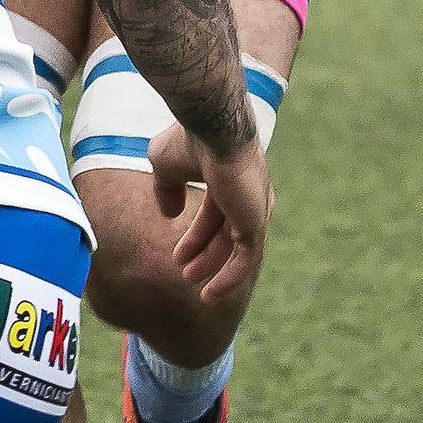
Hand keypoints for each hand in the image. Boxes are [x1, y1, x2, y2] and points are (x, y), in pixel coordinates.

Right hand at [148, 125, 271, 307]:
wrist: (211, 128)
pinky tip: (210, 294)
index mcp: (229, 179)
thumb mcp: (166, 165)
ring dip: (216, 270)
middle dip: (205, 254)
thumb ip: (167, 189)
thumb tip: (169, 213)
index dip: (196, 236)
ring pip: (239, 251)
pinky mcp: (256, 224)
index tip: (177, 254)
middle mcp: (247, 196)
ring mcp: (255, 211)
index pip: (216, 215)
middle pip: (227, 235)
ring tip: (196, 288)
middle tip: (185, 272)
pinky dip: (230, 279)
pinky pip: (246, 261)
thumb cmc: (188, 138)